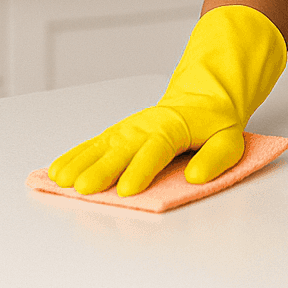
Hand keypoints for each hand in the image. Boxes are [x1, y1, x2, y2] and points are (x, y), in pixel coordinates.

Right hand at [47, 5, 286, 195]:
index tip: (128, 190)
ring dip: (80, 163)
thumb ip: (215, 158)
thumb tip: (195, 177)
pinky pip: (94, 145)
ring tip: (61, 181)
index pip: (156, 150)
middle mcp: (145, 127)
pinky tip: (58, 170)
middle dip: (101, 169)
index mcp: (173, 127)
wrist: (201, 97)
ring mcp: (128, 129)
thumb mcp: (229, 139)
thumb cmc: (214, 122)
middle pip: (121, 149)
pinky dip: (75, 156)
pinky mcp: (118, 135)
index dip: (141, 170)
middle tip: (84, 189)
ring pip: (102, 146)